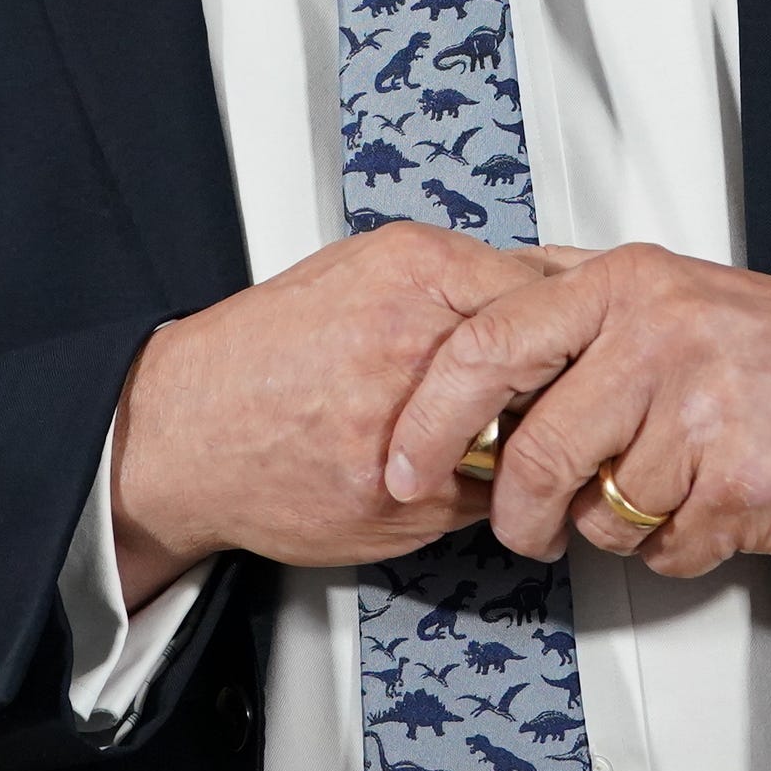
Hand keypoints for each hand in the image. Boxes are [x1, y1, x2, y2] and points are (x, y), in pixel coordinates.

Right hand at [110, 223, 548, 608]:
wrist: (183, 432)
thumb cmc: (265, 351)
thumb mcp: (358, 270)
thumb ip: (452, 276)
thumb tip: (547, 277)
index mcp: (412, 272)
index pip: (548, 291)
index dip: (576, 320)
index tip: (587, 333)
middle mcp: (415, 342)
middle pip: (549, 364)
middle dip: (564, 382)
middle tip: (566, 391)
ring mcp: (411, 427)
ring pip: (525, 436)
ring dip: (529, 440)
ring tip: (499, 432)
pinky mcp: (404, 501)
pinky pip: (485, 496)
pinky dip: (484, 488)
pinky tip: (452, 470)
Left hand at [383, 243, 770, 581]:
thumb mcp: (670, 287)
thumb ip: (576, 299)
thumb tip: (468, 329)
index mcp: (626, 284)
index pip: (487, 344)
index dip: (430, 416)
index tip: (402, 464)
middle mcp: (658, 337)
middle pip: (531, 451)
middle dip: (511, 510)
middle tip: (517, 525)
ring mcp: (701, 413)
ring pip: (592, 511)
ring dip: (607, 525)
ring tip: (653, 491)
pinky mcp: (738, 485)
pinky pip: (659, 548)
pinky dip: (670, 546)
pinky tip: (704, 505)